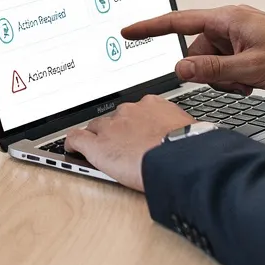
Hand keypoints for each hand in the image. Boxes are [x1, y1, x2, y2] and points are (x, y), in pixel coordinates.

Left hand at [63, 95, 194, 190]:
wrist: (180, 159)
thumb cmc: (191, 148)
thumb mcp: (190, 131)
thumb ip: (179, 130)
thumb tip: (189, 138)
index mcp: (153, 105)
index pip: (136, 111)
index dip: (133, 124)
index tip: (135, 132)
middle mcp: (129, 111)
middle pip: (114, 119)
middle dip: (115, 131)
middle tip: (120, 146)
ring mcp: (111, 127)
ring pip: (95, 128)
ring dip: (97, 138)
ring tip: (99, 151)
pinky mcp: (97, 145)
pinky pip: (76, 139)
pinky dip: (72, 144)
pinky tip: (73, 151)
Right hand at [123, 5, 264, 95]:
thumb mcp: (249, 69)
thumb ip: (211, 70)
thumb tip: (180, 68)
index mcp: (226, 19)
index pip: (178, 22)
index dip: (150, 28)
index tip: (128, 32)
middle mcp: (229, 22)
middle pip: (197, 49)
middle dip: (209, 71)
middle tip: (236, 83)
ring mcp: (238, 34)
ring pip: (211, 60)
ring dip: (224, 77)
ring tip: (249, 82)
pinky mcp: (246, 45)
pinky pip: (225, 63)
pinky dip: (234, 76)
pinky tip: (252, 81)